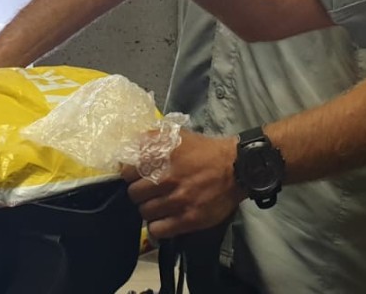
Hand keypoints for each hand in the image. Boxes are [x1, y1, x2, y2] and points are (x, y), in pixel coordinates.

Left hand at [123, 129, 243, 239]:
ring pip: (144, 212)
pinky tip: (164, 219)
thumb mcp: (179, 136)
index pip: (127, 170)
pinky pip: (158, 229)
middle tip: (148, 192)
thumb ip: (153, 139)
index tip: (136, 176)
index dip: (130, 174)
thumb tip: (129, 147)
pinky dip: (158, 226)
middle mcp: (168, 177)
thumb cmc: (206, 152)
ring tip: (159, 205)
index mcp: (163, 155)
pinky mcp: (188, 219)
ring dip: (149, 209)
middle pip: (134, 194)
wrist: (237, 169)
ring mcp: (178, 200)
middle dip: (139, 193)